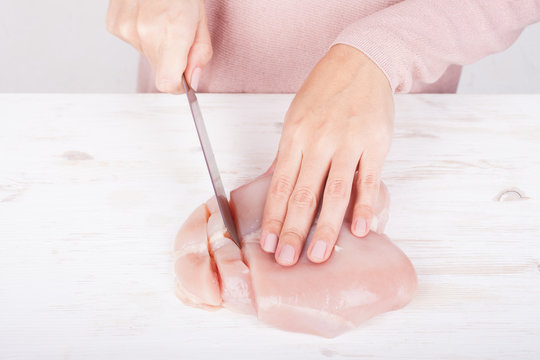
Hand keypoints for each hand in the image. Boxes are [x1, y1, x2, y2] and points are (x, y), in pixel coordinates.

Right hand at [106, 0, 211, 92]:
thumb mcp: (201, 20)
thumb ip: (199, 54)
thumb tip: (193, 79)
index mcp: (172, 33)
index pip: (166, 83)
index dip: (176, 86)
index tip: (183, 81)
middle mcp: (145, 33)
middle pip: (158, 68)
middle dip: (171, 60)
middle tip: (178, 37)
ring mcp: (126, 28)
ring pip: (146, 53)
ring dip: (156, 44)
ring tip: (161, 20)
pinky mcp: (115, 24)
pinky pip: (132, 41)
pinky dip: (142, 33)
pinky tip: (147, 15)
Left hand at [260, 44, 393, 265]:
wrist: (361, 61)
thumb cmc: (325, 93)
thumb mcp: (298, 118)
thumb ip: (292, 155)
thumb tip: (280, 192)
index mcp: (295, 137)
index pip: (280, 186)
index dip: (273, 218)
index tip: (268, 244)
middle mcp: (318, 141)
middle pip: (303, 194)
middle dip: (293, 231)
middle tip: (287, 261)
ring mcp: (348, 142)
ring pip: (334, 192)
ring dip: (326, 228)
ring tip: (319, 255)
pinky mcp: (375, 143)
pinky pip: (369, 180)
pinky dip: (365, 206)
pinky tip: (361, 230)